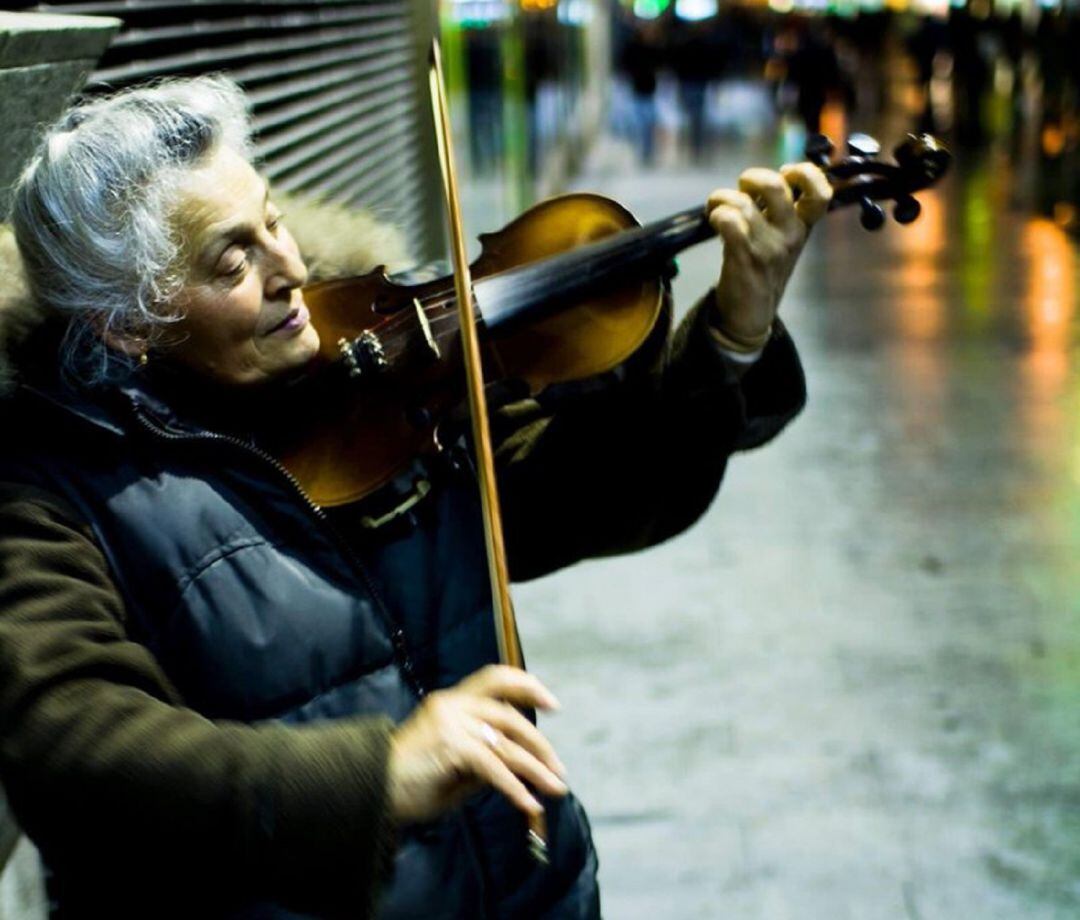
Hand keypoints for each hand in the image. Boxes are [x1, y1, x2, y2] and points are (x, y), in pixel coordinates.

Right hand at [388, 665, 567, 824]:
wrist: (369, 791)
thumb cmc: (409, 783)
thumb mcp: (455, 768)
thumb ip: (484, 759)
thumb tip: (520, 767)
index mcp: (452, 702)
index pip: (495, 678)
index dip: (527, 685)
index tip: (552, 704)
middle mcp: (452, 704)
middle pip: (509, 715)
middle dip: (539, 744)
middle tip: (558, 770)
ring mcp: (451, 722)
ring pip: (506, 744)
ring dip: (535, 769)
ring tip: (555, 789)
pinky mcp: (451, 745)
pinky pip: (493, 767)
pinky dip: (515, 787)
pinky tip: (529, 804)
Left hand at [706, 163, 831, 346]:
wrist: (752, 315)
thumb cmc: (764, 270)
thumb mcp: (783, 240)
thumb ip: (780, 211)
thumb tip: (761, 180)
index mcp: (803, 227)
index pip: (821, 193)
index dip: (804, 173)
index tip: (785, 173)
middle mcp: (790, 235)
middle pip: (776, 185)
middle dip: (752, 177)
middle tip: (741, 189)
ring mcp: (768, 247)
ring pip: (743, 203)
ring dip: (722, 197)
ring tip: (717, 207)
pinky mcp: (745, 257)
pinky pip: (729, 221)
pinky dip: (716, 214)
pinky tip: (713, 221)